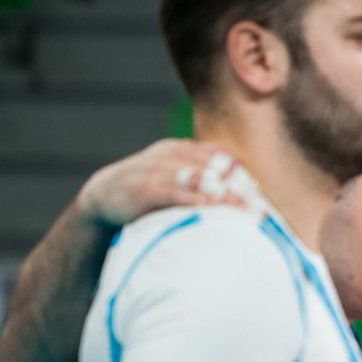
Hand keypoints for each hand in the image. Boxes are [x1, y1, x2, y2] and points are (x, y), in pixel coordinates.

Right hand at [77, 140, 246, 227]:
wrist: (101, 197)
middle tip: (259, 210)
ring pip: (196, 179)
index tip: (260, 196)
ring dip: (223, 196)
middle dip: (238, 190)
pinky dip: (194, 201)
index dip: (241, 176)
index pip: (219, 156)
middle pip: (212, 168)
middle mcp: (168, 155)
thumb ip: (201, 170)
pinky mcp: (142, 189)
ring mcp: (154, 170)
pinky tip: (212, 211)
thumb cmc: (147, 189)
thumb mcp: (173, 173)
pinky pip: (173, 193)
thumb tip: (242, 176)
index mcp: (179, 149)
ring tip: (245, 213)